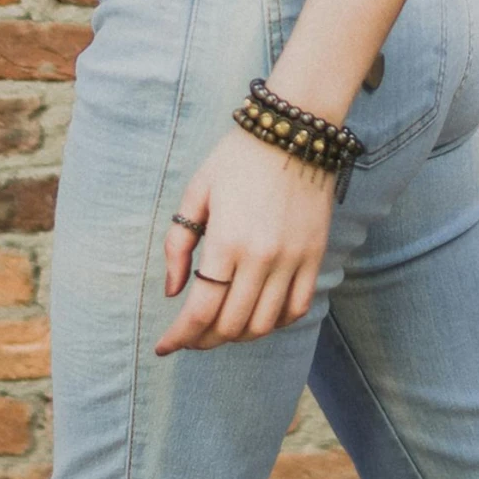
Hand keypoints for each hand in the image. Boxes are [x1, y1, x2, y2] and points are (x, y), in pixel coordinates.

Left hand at [155, 125, 334, 354]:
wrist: (293, 132)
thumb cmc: (237, 158)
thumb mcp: (196, 191)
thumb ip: (178, 243)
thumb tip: (172, 290)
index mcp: (226, 241)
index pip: (201, 309)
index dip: (180, 336)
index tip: (164, 347)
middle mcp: (261, 257)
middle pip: (231, 324)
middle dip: (204, 340)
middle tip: (189, 338)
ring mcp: (292, 259)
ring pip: (265, 324)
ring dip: (238, 336)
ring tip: (220, 329)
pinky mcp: (314, 256)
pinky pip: (298, 307)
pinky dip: (276, 323)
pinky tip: (258, 316)